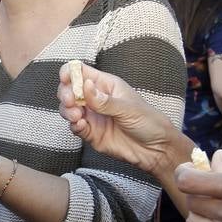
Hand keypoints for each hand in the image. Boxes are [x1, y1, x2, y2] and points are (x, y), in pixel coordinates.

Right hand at [58, 63, 189, 179]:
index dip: (70, 72)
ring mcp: (92, 116)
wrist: (155, 149)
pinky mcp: (91, 133)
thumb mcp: (128, 108)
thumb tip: (85, 86)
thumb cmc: (148, 122)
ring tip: (77, 116)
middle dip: (65, 93)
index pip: (81, 72)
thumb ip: (105, 100)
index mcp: (105, 85)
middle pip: (69, 90)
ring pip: (68, 109)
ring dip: (67, 111)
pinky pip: (75, 127)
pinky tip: (81, 126)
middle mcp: (95, 99)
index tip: (67, 80)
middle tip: (71, 101)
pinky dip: (74, 126)